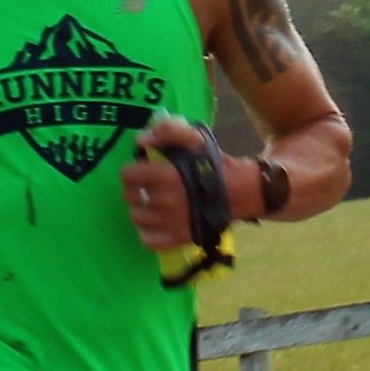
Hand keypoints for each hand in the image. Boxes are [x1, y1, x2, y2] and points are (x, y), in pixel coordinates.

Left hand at [121, 114, 218, 251]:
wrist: (241, 191)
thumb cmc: (214, 163)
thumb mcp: (194, 138)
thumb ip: (167, 131)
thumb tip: (140, 140)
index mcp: (167, 175)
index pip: (127, 176)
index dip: (133, 170)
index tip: (143, 170)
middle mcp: (166, 202)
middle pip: (130, 197)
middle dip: (136, 189)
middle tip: (149, 186)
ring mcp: (171, 223)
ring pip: (137, 218)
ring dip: (142, 209)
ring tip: (153, 204)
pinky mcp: (178, 238)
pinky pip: (148, 240)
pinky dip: (148, 232)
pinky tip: (156, 222)